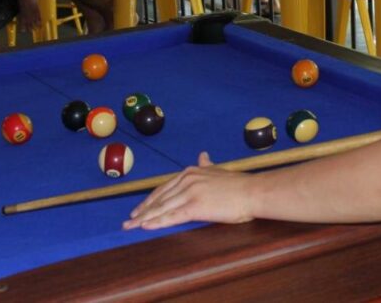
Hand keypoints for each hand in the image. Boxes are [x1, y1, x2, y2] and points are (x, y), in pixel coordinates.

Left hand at [123, 152, 255, 229]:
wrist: (252, 191)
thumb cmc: (238, 184)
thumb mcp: (218, 170)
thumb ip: (207, 165)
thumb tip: (203, 155)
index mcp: (191, 172)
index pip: (164, 187)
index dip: (150, 200)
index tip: (139, 208)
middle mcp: (187, 180)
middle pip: (159, 198)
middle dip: (142, 210)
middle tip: (128, 220)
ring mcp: (190, 193)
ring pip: (162, 208)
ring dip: (144, 218)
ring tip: (131, 226)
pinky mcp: (195, 207)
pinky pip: (172, 216)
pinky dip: (157, 222)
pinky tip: (146, 226)